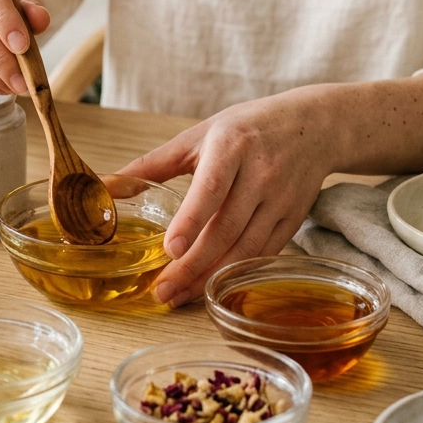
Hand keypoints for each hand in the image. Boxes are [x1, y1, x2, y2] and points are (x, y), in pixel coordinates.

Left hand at [121, 87, 336, 305]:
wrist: (314, 126)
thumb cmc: (247, 128)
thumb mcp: (200, 134)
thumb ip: (154, 162)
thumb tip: (108, 183)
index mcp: (232, 146)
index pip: (211, 187)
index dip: (191, 220)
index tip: (170, 249)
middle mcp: (260, 173)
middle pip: (226, 228)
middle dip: (193, 264)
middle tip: (162, 290)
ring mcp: (280, 199)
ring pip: (245, 248)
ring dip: (212, 277)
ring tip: (179, 296)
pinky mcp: (292, 219)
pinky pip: (262, 255)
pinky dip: (236, 274)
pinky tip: (211, 286)